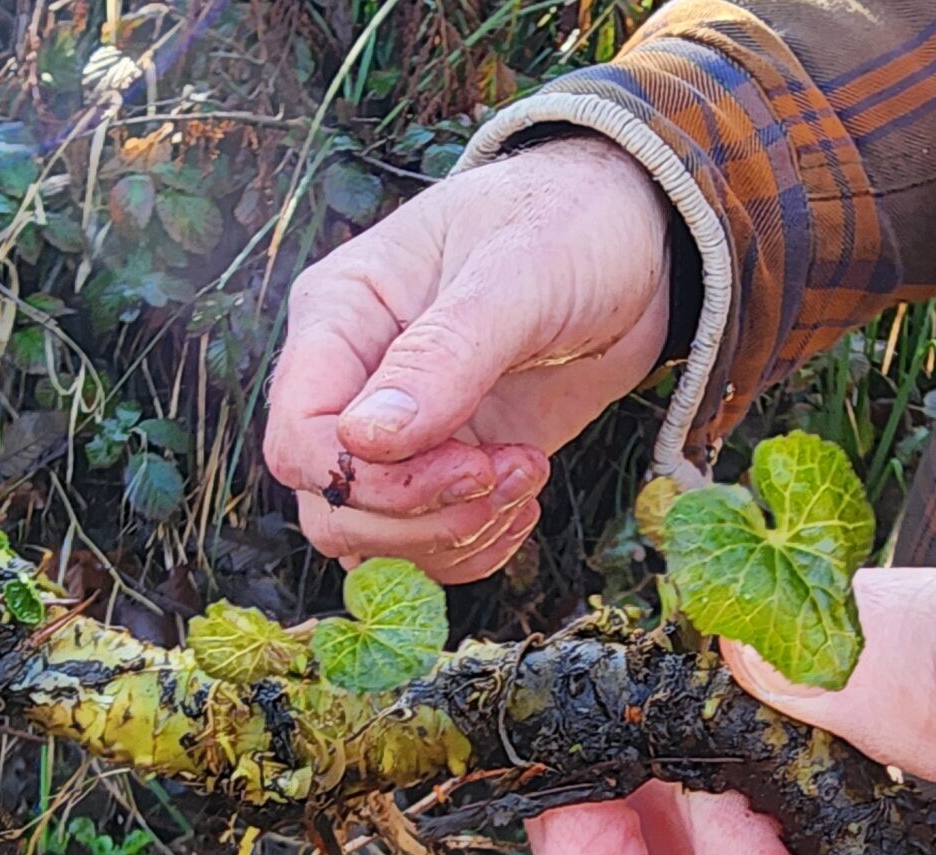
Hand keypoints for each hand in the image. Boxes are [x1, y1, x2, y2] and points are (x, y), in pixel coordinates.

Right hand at [263, 136, 672, 582]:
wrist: (635, 246)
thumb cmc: (569, 226)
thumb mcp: (517, 275)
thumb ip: (443, 356)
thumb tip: (364, 441)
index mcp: (338, 315)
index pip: (300, 437)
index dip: (370, 480)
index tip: (467, 464)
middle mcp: (351, 380)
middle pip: (330, 504)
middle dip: (418, 516)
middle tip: (504, 474)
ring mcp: (397, 432)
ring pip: (374, 537)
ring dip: (454, 534)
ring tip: (527, 477)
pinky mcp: (445, 467)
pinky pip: (427, 546)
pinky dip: (475, 546)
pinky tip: (525, 499)